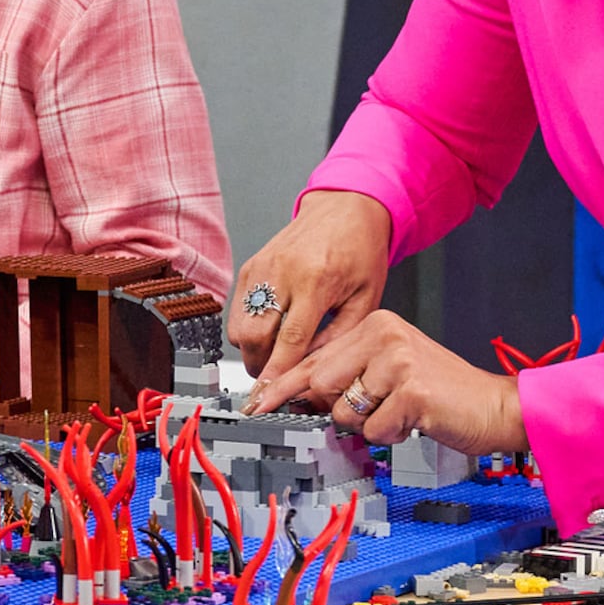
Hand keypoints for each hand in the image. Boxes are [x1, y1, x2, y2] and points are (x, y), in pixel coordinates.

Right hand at [227, 191, 396, 382]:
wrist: (344, 208)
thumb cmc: (360, 250)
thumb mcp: (366, 298)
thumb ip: (339, 337)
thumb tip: (311, 369)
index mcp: (316, 281)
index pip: (289, 339)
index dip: (277, 372)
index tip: (268, 395)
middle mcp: (282, 272)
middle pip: (254, 336)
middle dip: (260, 365)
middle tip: (275, 376)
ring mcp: (260, 267)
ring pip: (238, 326)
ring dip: (252, 348)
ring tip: (274, 353)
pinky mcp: (249, 266)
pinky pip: (237, 310)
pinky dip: (248, 327)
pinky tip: (270, 329)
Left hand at [241, 309, 527, 455]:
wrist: (495, 407)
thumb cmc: (440, 395)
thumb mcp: (389, 373)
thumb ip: (347, 376)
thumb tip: (296, 396)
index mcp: (375, 324)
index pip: (314, 357)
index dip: (281, 386)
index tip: (254, 403)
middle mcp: (384, 334)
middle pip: (321, 385)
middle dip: (337, 410)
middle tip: (373, 411)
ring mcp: (397, 360)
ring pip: (344, 411)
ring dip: (370, 425)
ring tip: (402, 413)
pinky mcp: (411, 390)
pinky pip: (373, 429)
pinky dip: (391, 436)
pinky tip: (415, 421)